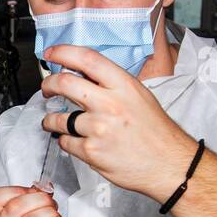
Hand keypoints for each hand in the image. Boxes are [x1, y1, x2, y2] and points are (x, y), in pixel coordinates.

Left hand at [39, 44, 197, 202]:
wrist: (169, 164)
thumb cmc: (157, 132)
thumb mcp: (139, 97)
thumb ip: (112, 86)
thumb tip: (84, 77)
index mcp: (123, 85)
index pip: (87, 59)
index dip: (64, 52)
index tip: (51, 53)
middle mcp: (109, 104)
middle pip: (64, 83)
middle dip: (48, 84)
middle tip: (46, 88)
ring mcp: (98, 128)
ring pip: (57, 118)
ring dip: (51, 119)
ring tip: (55, 121)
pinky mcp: (91, 151)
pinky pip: (65, 141)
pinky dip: (65, 141)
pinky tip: (74, 140)